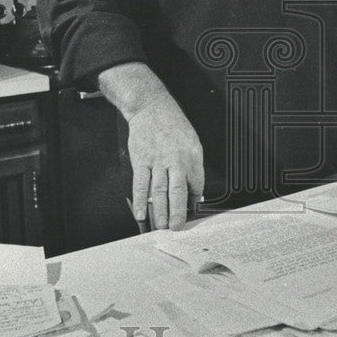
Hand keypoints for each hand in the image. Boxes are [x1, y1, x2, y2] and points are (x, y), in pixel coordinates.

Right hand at [98, 63, 204, 230]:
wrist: (151, 107)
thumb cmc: (173, 125)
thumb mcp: (192, 143)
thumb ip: (193, 167)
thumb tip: (194, 192)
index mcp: (192, 156)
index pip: (196, 185)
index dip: (193, 202)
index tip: (190, 216)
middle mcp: (176, 159)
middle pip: (178, 191)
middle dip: (177, 213)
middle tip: (176, 229)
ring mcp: (157, 160)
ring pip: (159, 190)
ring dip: (159, 211)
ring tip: (160, 227)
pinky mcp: (141, 160)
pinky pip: (140, 183)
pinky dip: (139, 200)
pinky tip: (140, 213)